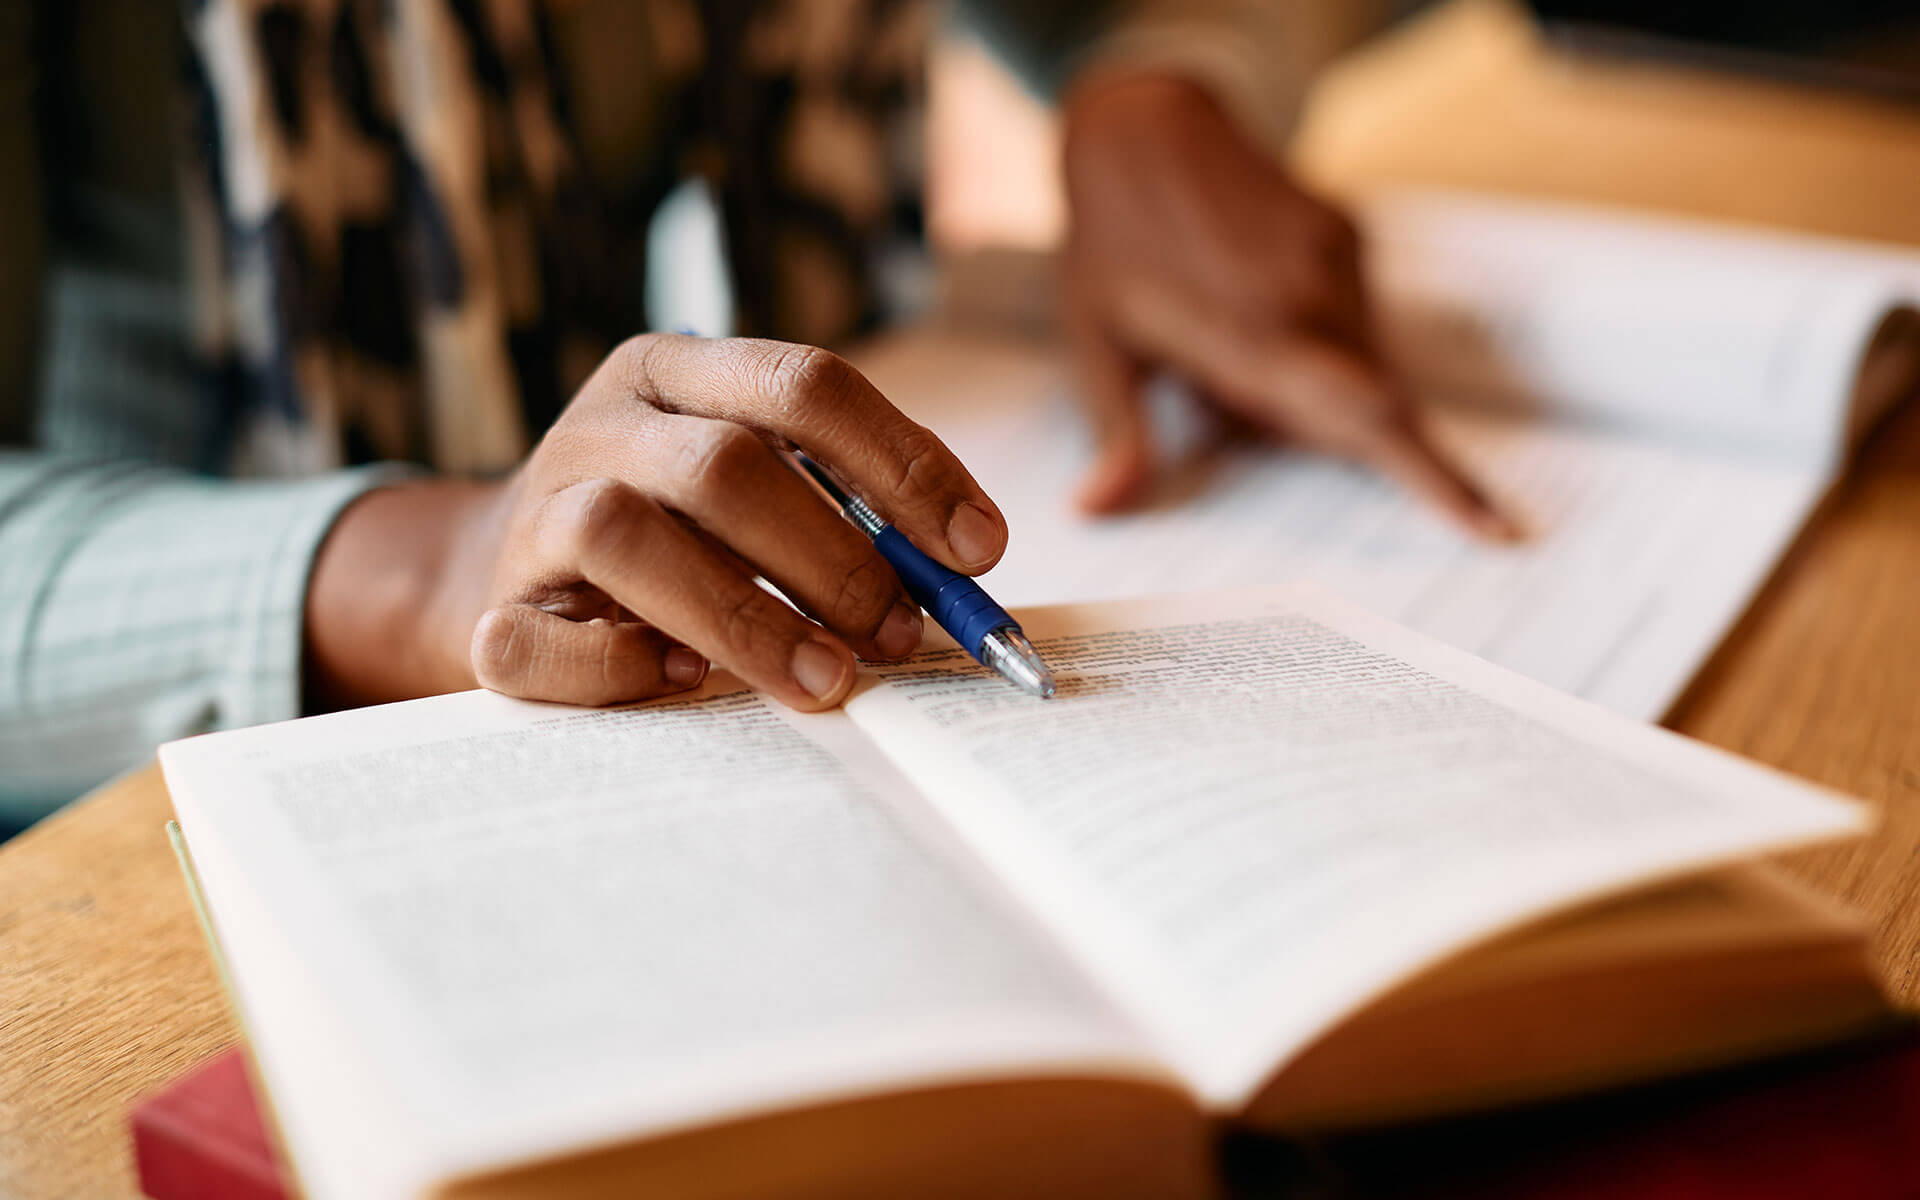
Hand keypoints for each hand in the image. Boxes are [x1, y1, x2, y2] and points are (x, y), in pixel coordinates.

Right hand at [305, 335, 1008, 711]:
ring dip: (745, 616)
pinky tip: (687, 685)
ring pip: (625, 534)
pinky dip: (620, 666)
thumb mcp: (758, 488)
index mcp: (679, 372)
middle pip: (724, 465)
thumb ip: (851, 510)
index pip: (803, 385)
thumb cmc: (675, 534)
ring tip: (827, 680)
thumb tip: (966, 571)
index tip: (977, 548)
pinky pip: (540, 639)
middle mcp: (604, 423)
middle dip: (832, 557)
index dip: (901, 464)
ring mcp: (537, 510)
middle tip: (899, 633)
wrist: (501, 573)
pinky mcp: (490, 609)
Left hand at [1060, 72, 1513, 536]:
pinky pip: (1354, 320)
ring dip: (1310, 384)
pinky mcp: (1348, 235)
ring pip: (1360, 364)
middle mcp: (1313, 298)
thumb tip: (1095, 510)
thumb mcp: (1095, 345)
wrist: (1141, 130)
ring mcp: (1336, 260)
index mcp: (1256, 336)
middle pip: (1367, 405)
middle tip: (1226, 386)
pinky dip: (1316, 342)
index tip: (1497, 529)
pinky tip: (1246, 306)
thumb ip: (1118, 435)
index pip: (1368, 419)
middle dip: (1325, 432)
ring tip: (1220, 339)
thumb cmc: (1109, 245)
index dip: (1438, 478)